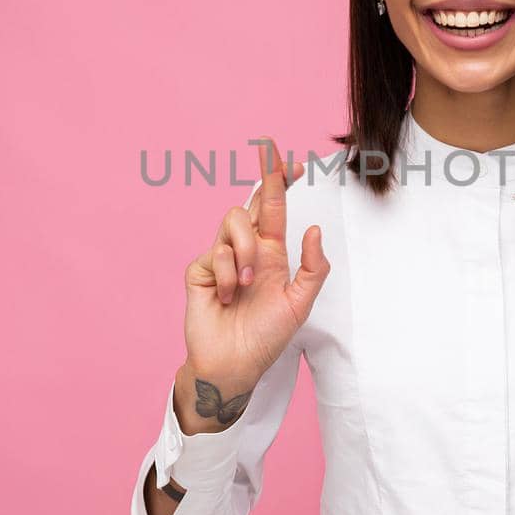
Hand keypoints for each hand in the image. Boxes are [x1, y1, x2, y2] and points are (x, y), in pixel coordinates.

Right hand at [182, 135, 330, 393]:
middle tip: (269, 150)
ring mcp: (221, 258)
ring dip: (246, 250)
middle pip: (252, 202)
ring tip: (249, 284)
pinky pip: (217, 254)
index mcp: (271, 255)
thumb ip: (312, 268)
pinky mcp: (201, 270)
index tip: (293, 161)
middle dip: (265, 176)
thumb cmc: (266, 337)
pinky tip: (230, 299)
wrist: (234, 365)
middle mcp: (246, 250)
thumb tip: (313, 230)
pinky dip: (229, 276)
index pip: (275, 211)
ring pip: (234, 221)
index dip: (281, 184)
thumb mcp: (299, 304)